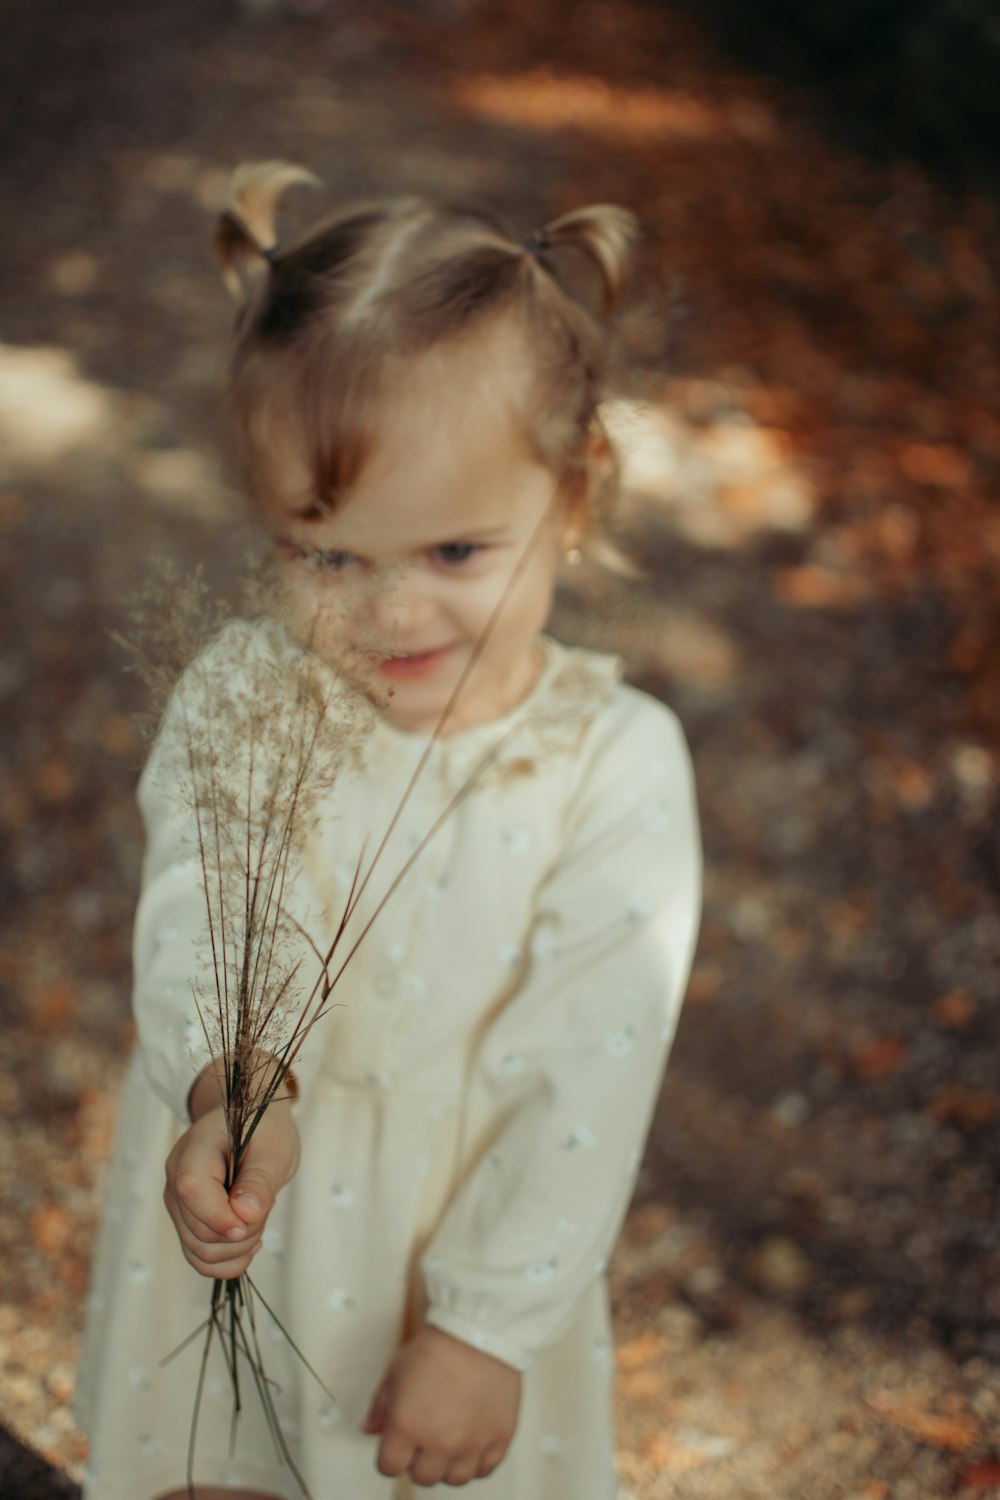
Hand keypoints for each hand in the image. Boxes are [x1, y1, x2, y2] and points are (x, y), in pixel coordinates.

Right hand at [163, 1096, 299, 1278]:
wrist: (253, 1124)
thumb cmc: (263, 1130)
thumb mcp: (273, 1149)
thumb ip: (259, 1181)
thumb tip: (244, 1216)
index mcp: (193, 1154)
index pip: (192, 1193)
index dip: (223, 1217)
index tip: (257, 1215)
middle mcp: (176, 1183)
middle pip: (200, 1233)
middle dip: (242, 1233)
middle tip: (266, 1206)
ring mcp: (178, 1206)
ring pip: (199, 1253)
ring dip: (238, 1249)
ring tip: (258, 1218)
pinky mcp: (188, 1223)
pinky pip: (200, 1258)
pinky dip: (228, 1259)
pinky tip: (249, 1238)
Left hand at [362, 1325, 520, 1486]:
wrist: (478, 1330)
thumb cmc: (437, 1347)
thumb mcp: (396, 1372)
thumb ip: (380, 1407)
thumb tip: (370, 1429)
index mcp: (407, 1427)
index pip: (390, 1467)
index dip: (392, 1455)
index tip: (399, 1444)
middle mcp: (439, 1443)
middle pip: (422, 1477)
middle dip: (419, 1459)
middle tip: (426, 1437)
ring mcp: (471, 1444)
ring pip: (454, 1479)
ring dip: (448, 1464)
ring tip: (450, 1441)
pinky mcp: (499, 1438)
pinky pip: (485, 1469)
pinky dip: (477, 1461)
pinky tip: (472, 1442)